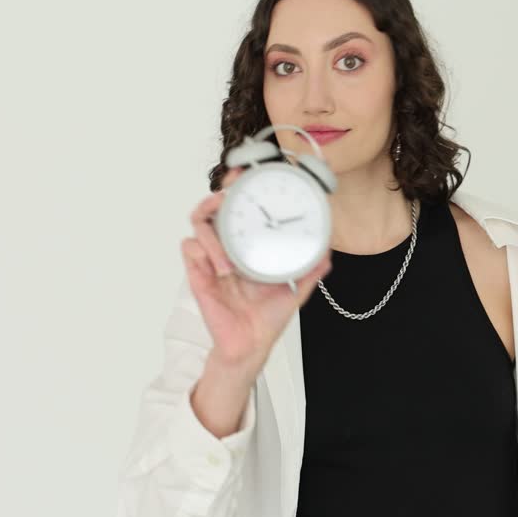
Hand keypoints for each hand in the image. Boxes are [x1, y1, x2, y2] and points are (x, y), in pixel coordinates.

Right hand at [181, 167, 333, 377]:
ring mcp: (210, 259)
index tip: (245, 173)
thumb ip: (311, 270)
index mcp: (247, 246)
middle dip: (218, 193)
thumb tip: (327, 254)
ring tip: (228, 245)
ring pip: (197, 224)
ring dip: (213, 229)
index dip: (238, 188)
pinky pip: (190, 249)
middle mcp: (227, 248)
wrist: (252, 344)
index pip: (238, 209)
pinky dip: (204, 252)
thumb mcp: (296, 289)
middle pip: (212, 207)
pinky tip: (222, 269)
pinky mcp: (198, 274)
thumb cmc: (267, 316)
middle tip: (229, 192)